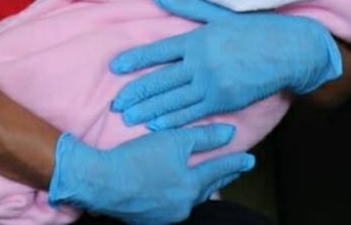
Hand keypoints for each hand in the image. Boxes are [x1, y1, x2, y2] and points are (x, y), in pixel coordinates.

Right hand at [49, 124, 254, 224]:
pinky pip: (172, 204)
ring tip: (209, 177)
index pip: (220, 171)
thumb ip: (205, 137)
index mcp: (191, 187)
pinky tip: (178, 187)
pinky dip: (180, 193)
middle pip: (208, 188)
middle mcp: (182, 206)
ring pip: (190, 198)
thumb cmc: (136, 157)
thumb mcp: (174, 139)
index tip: (251, 159)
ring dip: (200, 186)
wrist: (98, 180)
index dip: (236, 162)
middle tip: (235, 168)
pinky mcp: (147, 218)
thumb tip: (231, 134)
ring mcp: (165, 216)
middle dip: (221, 176)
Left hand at [110, 0, 342, 130]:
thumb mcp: (221, 14)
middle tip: (117, 103)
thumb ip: (188, 6)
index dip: (136, 59)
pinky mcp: (225, 100)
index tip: (116, 67)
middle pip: (161, 79)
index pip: (159, 50)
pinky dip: (173, 120)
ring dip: (149, 110)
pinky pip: (194, 112)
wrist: (290, 51)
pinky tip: (157, 125)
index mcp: (198, 38)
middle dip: (137, 93)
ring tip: (129, 118)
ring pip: (173, 100)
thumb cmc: (257, 29)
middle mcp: (201, 61)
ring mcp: (212, 83)